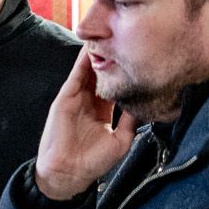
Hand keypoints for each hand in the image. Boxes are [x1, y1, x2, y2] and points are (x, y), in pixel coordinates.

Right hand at [33, 48, 139, 201]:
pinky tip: (89, 49)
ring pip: (88, 71)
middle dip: (109, 58)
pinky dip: (81, 62)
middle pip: (100, 75)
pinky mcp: (65, 99)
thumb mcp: (121, 140)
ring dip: (95, 55)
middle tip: (122, 39)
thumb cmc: (93, 162)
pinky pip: (75, 76)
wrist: (69, 172)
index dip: (123, 73)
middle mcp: (89, 102)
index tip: (136, 58)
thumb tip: (143, 104)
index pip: (113, 86)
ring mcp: (76, 99)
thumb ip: (131, 121)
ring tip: (107, 36)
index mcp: (102, 112)